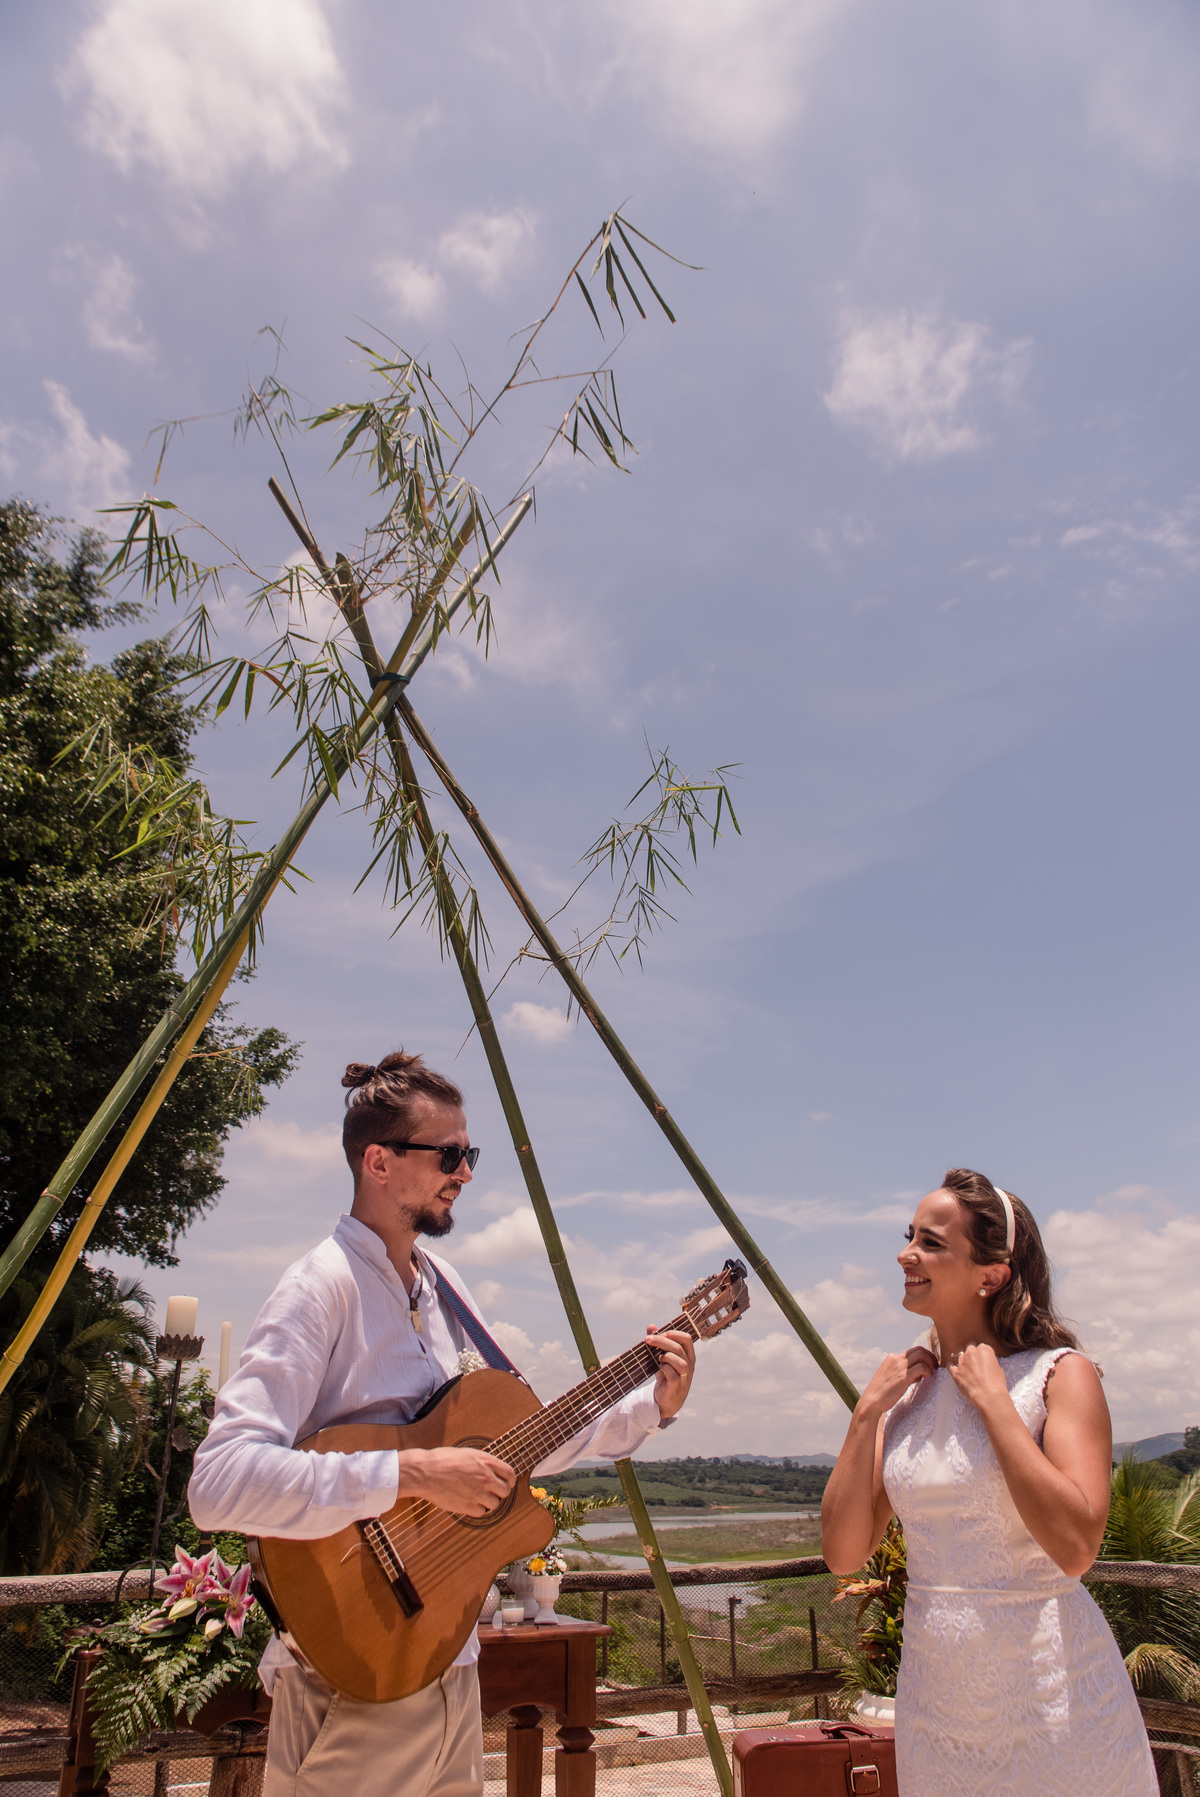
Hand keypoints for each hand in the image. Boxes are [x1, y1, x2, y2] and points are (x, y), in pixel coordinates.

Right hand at [396, 1446, 515, 1515]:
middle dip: (499, 1492)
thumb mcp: (468, 1454)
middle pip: (505, 1491)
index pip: (510, 1474)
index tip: (506, 1483)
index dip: (509, 1480)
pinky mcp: (468, 1506)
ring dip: (488, 1501)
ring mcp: (478, 1493)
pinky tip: (469, 1502)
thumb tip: (493, 1470)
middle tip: (491, 1492)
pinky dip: (477, 1509)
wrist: (426, 1472)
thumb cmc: (443, 1460)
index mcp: (487, 1462)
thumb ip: (483, 1462)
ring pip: (495, 1504)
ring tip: (477, 1496)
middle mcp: (486, 1478)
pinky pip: (482, 1512)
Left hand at [649, 1327, 695, 1418]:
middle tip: (648, 1339)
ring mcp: (684, 1377)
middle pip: (679, 1348)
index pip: (687, 1339)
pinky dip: (664, 1368)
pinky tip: (659, 1368)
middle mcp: (689, 1365)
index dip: (673, 1333)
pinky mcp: (676, 1387)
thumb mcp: (661, 1358)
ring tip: (657, 1357)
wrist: (665, 1400)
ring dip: (666, 1356)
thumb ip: (657, 1343)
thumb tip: (651, 1326)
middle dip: (662, 1341)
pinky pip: (673, 1375)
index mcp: (688, 1356)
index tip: (659, 1333)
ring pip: (680, 1362)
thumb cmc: (665, 1376)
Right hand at [857, 1347, 937, 1419]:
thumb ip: (903, 1372)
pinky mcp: (903, 1376)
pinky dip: (927, 1371)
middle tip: (935, 1368)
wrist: (872, 1401)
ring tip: (932, 1373)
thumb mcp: (891, 1377)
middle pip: (919, 1350)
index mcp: (892, 1358)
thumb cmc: (882, 1393)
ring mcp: (899, 1367)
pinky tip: (927, 1378)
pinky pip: (921, 1367)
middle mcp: (896, 1359)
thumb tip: (918, 1373)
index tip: (930, 1365)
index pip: (913, 1351)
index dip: (924, 1357)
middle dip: (931, 1357)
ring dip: (931, 1363)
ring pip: (921, 1355)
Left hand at [948, 1343, 1010, 1413]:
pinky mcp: (956, 1372)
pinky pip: (950, 1365)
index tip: (987, 1360)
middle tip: (978, 1364)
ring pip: (961, 1355)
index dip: (986, 1355)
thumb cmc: (996, 1384)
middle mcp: (971, 1353)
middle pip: (971, 1348)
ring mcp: (962, 1362)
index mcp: (984, 1350)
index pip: (984, 1347)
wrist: (989, 1396)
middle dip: (974, 1355)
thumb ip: (992, 1362)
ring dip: (964, 1360)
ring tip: (968, 1368)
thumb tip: (989, 1364)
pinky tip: (954, 1368)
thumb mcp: (999, 1369)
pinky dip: (952, 1366)